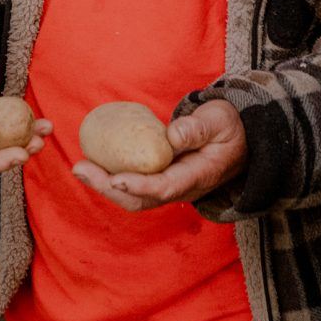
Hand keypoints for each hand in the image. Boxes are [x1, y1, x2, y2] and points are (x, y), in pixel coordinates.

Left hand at [71, 99, 247, 214]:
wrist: (240, 140)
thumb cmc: (228, 127)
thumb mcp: (219, 121)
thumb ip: (197, 128)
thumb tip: (171, 136)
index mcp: (199, 175)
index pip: (166, 187)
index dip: (140, 185)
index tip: (115, 179)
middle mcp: (182, 188)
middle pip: (142, 199)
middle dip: (109, 188)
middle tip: (81, 169)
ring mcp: (170, 187)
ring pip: (134, 197)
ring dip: (105, 185)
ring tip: (80, 168)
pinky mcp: (161, 179)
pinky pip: (134, 185)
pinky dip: (111, 178)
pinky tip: (93, 164)